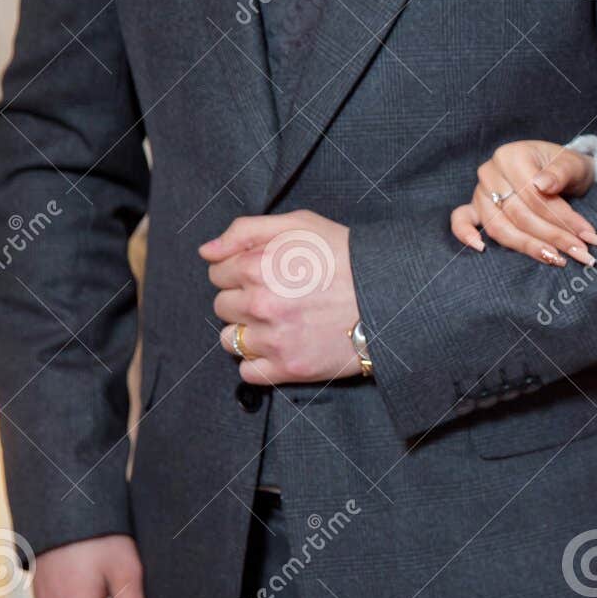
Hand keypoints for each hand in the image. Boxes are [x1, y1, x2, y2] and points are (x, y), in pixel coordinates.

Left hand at [202, 210, 361, 384]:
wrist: (390, 296)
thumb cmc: (346, 256)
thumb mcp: (300, 225)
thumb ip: (246, 231)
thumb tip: (206, 252)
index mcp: (256, 265)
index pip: (217, 273)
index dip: (239, 272)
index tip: (264, 275)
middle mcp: (259, 303)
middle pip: (222, 306)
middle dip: (243, 301)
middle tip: (276, 298)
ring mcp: (273, 338)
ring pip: (230, 340)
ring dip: (247, 333)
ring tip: (277, 325)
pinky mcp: (289, 367)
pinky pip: (248, 372)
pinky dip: (259, 363)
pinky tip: (280, 348)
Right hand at [450, 140, 596, 266]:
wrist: (555, 169)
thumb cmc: (563, 168)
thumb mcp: (571, 164)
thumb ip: (560, 173)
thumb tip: (543, 185)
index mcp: (511, 156)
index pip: (534, 197)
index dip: (562, 219)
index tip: (587, 237)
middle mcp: (490, 172)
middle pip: (519, 215)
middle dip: (553, 237)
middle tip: (580, 254)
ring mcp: (480, 191)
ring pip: (499, 227)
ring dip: (528, 246)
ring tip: (557, 259)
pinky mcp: (475, 207)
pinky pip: (461, 220)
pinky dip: (465, 234)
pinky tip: (481, 249)